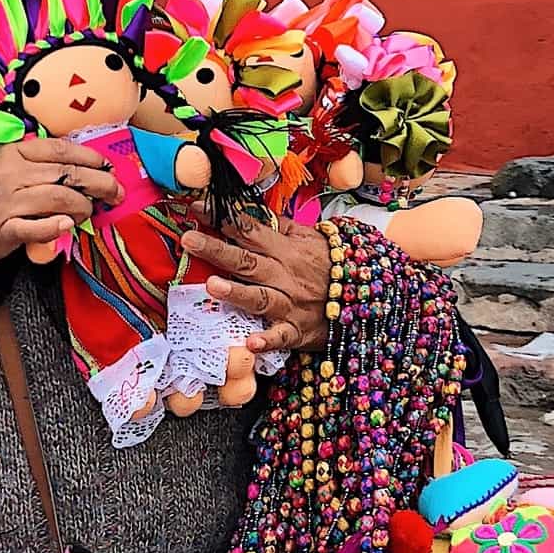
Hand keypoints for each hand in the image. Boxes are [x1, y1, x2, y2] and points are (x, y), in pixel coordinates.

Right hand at [0, 138, 121, 282]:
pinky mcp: (4, 230)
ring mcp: (7, 202)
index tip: (108, 166)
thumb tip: (78, 166)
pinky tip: (68, 225)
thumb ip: (34, 161)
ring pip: (58, 198)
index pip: (61, 149)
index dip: (90, 156)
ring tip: (89, 212)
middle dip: (99, 183)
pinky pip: (37, 227)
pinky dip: (56, 226)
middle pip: (67, 174)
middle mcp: (10, 173)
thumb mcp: (1, 163)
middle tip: (116, 192)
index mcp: (12, 151)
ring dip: (82, 206)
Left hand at [180, 219, 333, 358]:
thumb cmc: (331, 266)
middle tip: (189, 240)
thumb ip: (279, 228)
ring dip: (237, 292)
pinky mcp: (297, 331)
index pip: (249, 230)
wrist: (364, 298)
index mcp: (286, 250)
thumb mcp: (310, 239)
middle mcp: (285, 275)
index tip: (194, 209)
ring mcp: (290, 304)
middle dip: (217, 250)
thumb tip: (250, 212)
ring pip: (260, 297)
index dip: (222, 219)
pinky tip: (250, 343)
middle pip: (247, 261)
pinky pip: (281, 337)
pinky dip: (267, 340)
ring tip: (212, 286)